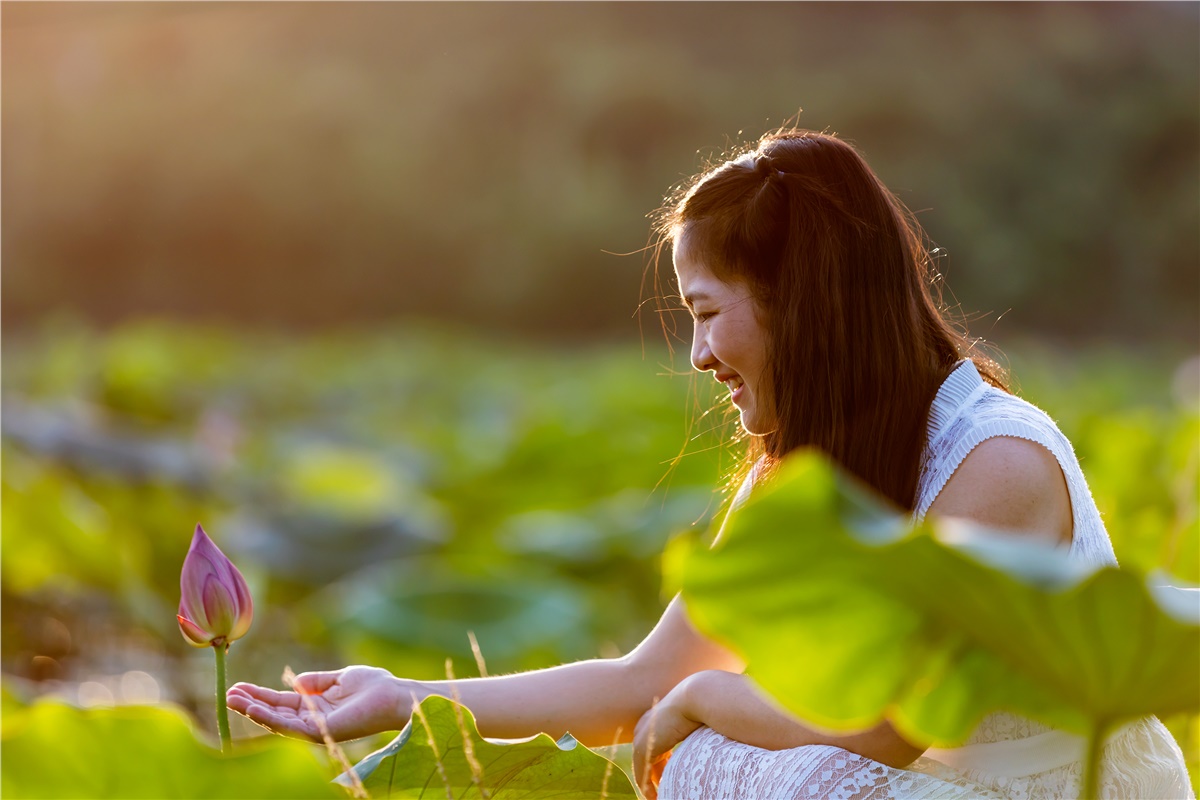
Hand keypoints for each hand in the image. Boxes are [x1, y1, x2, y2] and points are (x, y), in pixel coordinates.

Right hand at [227, 665, 416, 741]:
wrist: (395, 695)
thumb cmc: (374, 686)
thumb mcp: (339, 678)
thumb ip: (316, 681)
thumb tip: (293, 681)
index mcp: (315, 707)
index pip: (280, 703)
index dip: (260, 695)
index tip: (238, 686)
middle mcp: (311, 720)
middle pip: (274, 714)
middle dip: (250, 705)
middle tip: (227, 694)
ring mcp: (315, 728)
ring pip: (277, 722)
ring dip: (254, 712)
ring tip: (232, 700)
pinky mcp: (320, 732)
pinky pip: (290, 726)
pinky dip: (270, 718)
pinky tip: (254, 709)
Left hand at [632, 674, 704, 799]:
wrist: (698, 697)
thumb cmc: (708, 704)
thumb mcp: (703, 718)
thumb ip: (704, 726)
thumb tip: (720, 736)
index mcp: (660, 715)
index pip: (657, 743)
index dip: (662, 762)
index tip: (670, 775)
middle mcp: (648, 723)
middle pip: (647, 755)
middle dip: (655, 774)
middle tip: (663, 790)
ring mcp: (643, 735)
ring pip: (643, 766)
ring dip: (651, 784)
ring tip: (661, 797)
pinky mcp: (641, 746)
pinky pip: (641, 773)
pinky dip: (647, 787)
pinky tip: (656, 798)